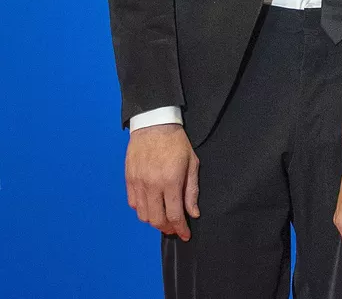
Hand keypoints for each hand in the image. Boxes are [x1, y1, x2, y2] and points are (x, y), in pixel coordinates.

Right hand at [125, 124, 199, 240]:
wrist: (154, 123)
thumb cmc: (177, 142)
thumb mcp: (192, 163)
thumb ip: (192, 190)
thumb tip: (194, 213)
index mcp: (171, 181)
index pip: (174, 215)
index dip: (180, 229)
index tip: (185, 235)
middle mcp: (152, 185)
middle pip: (157, 220)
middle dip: (167, 228)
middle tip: (174, 228)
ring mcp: (138, 183)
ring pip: (143, 215)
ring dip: (154, 221)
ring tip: (163, 218)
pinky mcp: (129, 179)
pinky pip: (133, 204)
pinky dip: (142, 210)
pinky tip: (151, 206)